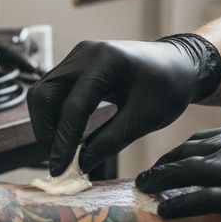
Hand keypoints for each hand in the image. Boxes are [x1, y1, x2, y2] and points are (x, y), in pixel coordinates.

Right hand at [28, 37, 215, 175]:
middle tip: (58, 161)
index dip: (64, 140)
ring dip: (46, 125)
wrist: (177, 66)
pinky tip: (66, 137)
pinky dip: (54, 116)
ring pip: (43, 93)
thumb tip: (81, 164)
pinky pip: (52, 91)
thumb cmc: (168, 88)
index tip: (60, 168)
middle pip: (44, 94)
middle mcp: (85, 53)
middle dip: (47, 132)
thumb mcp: (145, 118)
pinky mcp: (75, 65)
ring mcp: (77, 57)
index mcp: (106, 61)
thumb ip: (111, 141)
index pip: (74, 105)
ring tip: (61, 151)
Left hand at [136, 124, 220, 221]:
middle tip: (148, 177)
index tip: (170, 162)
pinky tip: (164, 212)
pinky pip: (197, 198)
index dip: (183, 151)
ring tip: (145, 191)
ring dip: (160, 181)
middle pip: (189, 151)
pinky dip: (176, 204)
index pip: (206, 138)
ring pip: (185, 170)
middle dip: (165, 164)